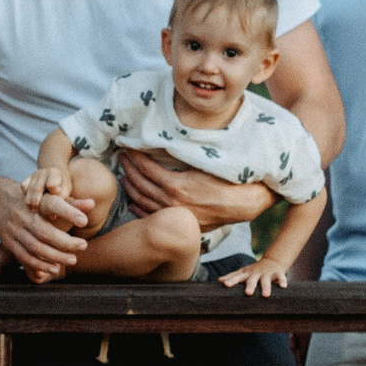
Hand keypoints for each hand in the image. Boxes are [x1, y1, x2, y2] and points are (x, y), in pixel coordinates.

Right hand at [0, 174, 88, 280]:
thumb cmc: (29, 196)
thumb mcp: (47, 194)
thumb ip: (70, 202)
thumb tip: (92, 204)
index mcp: (34, 201)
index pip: (52, 206)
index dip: (69, 213)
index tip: (84, 221)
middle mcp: (22, 215)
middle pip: (44, 232)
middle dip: (65, 243)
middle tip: (82, 246)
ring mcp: (13, 230)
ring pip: (35, 247)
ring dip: (55, 257)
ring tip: (72, 260)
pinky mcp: (8, 242)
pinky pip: (24, 257)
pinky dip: (39, 265)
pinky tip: (53, 268)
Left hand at [118, 156, 268, 228]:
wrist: (244, 203)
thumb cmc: (226, 179)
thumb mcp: (201, 163)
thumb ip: (180, 157)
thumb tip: (162, 143)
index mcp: (175, 186)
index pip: (145, 168)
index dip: (134, 156)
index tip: (127, 146)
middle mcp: (171, 203)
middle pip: (140, 184)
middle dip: (128, 168)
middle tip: (121, 157)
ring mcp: (173, 215)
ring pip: (142, 201)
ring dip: (130, 186)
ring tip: (124, 173)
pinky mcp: (178, 221)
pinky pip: (151, 216)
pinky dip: (138, 208)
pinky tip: (133, 200)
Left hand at [219, 256, 291, 296]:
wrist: (271, 261)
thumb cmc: (254, 271)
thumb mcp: (243, 272)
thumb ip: (232, 276)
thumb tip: (219, 280)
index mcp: (246, 274)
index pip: (237, 277)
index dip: (231, 280)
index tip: (226, 285)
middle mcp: (256, 273)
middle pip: (252, 280)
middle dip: (250, 286)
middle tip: (248, 293)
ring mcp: (266, 273)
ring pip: (266, 280)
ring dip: (266, 287)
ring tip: (266, 295)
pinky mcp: (277, 273)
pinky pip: (280, 276)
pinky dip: (282, 280)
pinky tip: (283, 286)